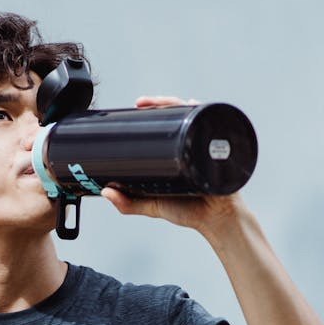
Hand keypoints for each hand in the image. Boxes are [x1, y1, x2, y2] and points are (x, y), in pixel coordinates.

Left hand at [99, 95, 247, 235]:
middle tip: (141, 103)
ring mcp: (205, 146)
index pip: (165, 126)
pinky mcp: (218, 151)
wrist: (216, 221)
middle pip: (178, 116)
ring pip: (192, 117)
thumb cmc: (188, 211)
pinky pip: (213, 128)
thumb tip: (105, 192)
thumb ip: (129, 203)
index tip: (135, 106)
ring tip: (160, 103)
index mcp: (176, 153)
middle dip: (161, 103)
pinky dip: (204, 113)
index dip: (151, 113)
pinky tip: (194, 104)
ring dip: (177, 104)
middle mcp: (191, 145)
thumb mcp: (153, 206)